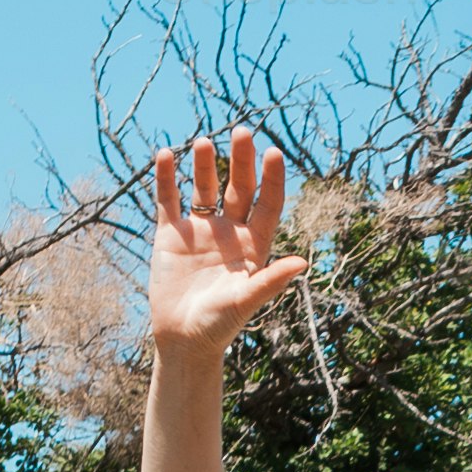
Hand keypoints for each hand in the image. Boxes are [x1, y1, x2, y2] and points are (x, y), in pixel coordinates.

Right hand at [142, 128, 310, 354]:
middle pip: (238, 188)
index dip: (272, 179)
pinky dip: (167, 178)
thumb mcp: (246, 301)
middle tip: (242, 132)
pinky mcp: (171, 235)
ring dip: (204, 165)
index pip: (267, 203)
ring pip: (203, 188)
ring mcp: (199, 231)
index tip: (273, 152)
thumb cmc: (219, 325)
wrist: (183, 340)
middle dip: (241, 161)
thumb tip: (304, 262)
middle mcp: (229, 232)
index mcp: (254, 245)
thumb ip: (271, 280)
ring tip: (204, 142)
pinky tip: (167, 155)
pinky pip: (169, 200)